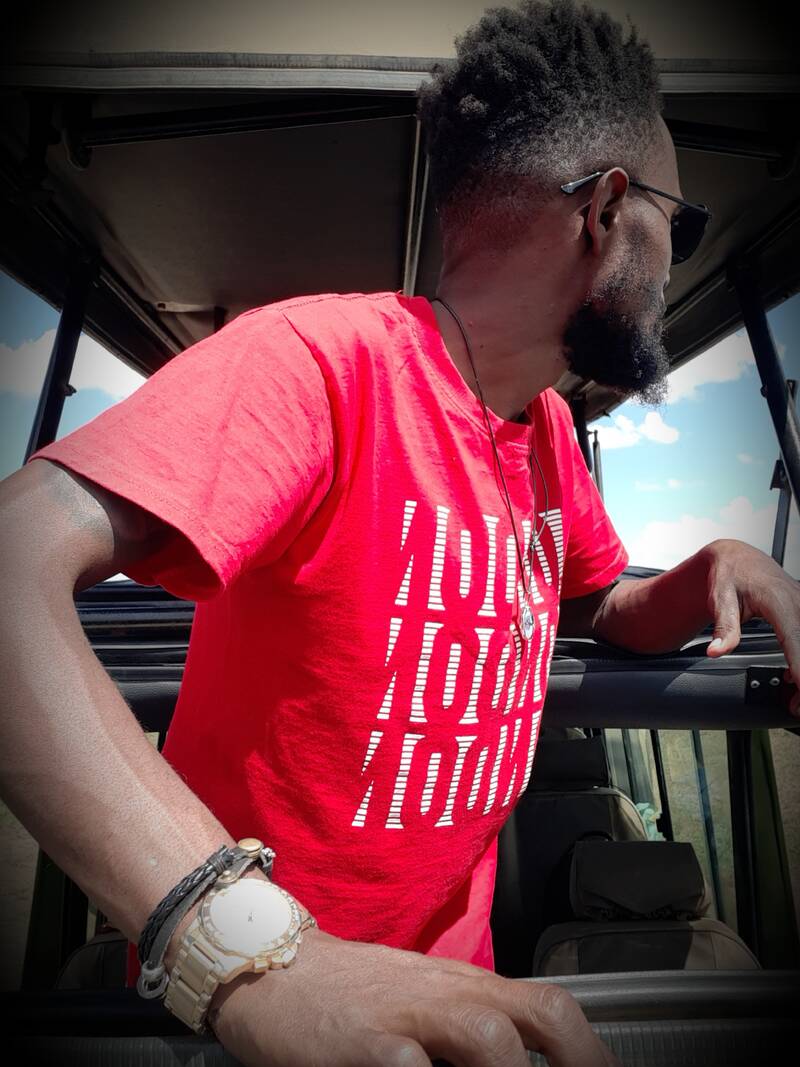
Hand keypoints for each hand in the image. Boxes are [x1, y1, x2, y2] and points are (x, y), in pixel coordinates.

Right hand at [210, 927, 619, 1066]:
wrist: (268, 963)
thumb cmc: (345, 993)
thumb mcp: (416, 1002)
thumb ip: (464, 1031)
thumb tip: (516, 1060)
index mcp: (462, 987)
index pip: (546, 1005)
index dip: (589, 1049)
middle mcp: (445, 993)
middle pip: (537, 1011)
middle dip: (581, 1059)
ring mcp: (405, 1015)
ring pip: (487, 1036)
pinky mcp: (362, 1043)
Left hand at [703, 538, 799, 714]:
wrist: (738, 558)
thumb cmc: (729, 575)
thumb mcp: (720, 600)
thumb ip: (724, 627)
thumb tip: (716, 651)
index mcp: (779, 599)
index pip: (795, 636)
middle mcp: (799, 601)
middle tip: (795, 705)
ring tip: (795, 699)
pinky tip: (793, 677)